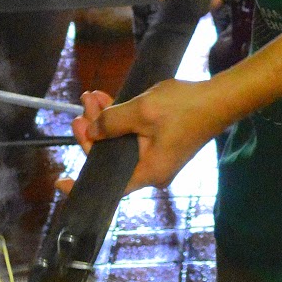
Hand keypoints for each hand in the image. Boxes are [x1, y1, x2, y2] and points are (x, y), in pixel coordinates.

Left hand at [71, 82, 222, 190]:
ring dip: (105, 120)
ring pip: (119, 143)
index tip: (60, 181)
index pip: (108, 185)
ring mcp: (157, 157)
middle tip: (81, 108)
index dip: (82, 184)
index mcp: (148, 172)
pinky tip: (108, 101)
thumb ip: (112, 122)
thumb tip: (91, 132)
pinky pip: (132, 136)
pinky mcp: (161, 144)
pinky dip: (120, 120)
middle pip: (110, 157)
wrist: (221, 98)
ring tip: (92, 96)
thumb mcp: (142, 111)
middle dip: (93, 131)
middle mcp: (152, 170)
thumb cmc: (186, 106)